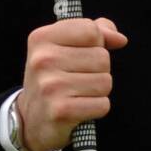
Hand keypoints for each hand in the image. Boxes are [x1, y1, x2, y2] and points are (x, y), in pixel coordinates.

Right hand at [16, 17, 127, 150]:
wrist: (31, 120)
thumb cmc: (54, 78)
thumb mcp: (64, 47)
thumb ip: (94, 32)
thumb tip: (120, 39)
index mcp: (42, 38)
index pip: (91, 30)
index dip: (96, 43)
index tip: (81, 54)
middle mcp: (42, 60)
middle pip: (102, 57)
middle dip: (98, 70)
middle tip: (77, 79)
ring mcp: (50, 86)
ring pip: (105, 81)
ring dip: (98, 91)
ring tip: (77, 94)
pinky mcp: (60, 111)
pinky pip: (103, 104)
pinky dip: (96, 108)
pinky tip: (79, 109)